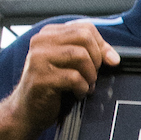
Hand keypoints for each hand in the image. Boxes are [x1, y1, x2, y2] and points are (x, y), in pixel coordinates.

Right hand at [6, 20, 120, 135]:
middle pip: (84, 37)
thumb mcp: (69, 65)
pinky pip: (74, 78)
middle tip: (92, 75)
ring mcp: (38, 58)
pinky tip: (77, 93)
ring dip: (90, 75)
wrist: (27, 111)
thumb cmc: (51, 87)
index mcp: (49, 34)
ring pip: (80, 56)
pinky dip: (82, 88)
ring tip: (85, 85)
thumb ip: (89, 54)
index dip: (102, 45)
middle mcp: (41, 41)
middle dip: (96, 59)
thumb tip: (113, 58)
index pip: (85, 28)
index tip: (108, 61)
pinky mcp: (40, 77)